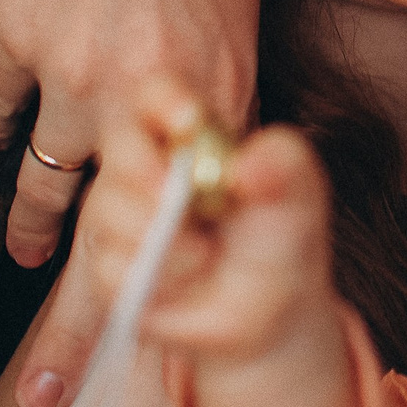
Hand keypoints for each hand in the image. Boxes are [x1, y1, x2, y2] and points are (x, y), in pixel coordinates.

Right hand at [0, 0, 260, 406]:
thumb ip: (218, 84)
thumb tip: (204, 163)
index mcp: (217, 81)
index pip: (192, 219)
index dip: (165, 292)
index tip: (152, 354)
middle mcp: (146, 88)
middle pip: (107, 234)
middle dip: (82, 323)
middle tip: (51, 398)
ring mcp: (71, 63)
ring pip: (46, 176)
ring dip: (38, 221)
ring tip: (32, 255)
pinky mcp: (14, 33)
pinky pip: (3, 110)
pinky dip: (3, 128)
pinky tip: (1, 144)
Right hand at [72, 115, 335, 368]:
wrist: (268, 311)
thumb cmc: (280, 238)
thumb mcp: (298, 195)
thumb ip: (286, 166)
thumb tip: (250, 162)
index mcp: (189, 134)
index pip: (156, 95)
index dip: (164, 102)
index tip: (189, 124)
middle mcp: (146, 165)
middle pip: (120, 149)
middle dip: (155, 181)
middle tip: (192, 208)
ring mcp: (119, 214)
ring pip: (107, 214)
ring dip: (164, 242)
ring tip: (206, 254)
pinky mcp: (108, 264)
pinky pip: (110, 266)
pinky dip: (154, 280)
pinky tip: (183, 282)